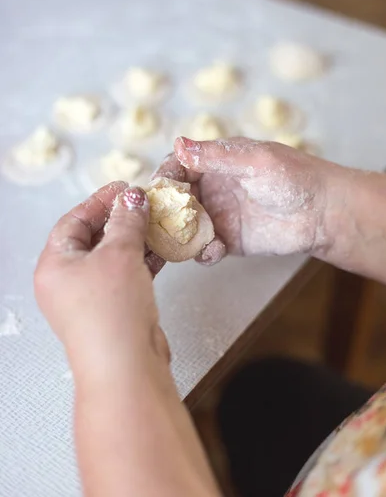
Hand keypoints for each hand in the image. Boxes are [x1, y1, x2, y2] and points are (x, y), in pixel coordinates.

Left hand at [34, 182, 168, 374]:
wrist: (126, 365)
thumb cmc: (111, 310)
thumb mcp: (119, 254)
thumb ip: (127, 221)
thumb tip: (132, 199)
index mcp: (54, 265)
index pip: (74, 221)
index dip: (100, 201)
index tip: (125, 189)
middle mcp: (67, 281)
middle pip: (93, 238)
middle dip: (121, 219)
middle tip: (143, 204)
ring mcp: (90, 297)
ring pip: (113, 257)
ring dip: (136, 239)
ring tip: (157, 222)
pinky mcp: (113, 309)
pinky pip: (126, 275)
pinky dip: (142, 260)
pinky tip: (161, 249)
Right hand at [155, 137, 329, 262]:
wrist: (324, 213)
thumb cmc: (294, 177)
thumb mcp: (255, 161)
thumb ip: (216, 156)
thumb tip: (179, 144)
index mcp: (216, 163)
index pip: (178, 166)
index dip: (165, 177)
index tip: (158, 189)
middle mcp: (212, 188)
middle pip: (176, 199)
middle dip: (166, 210)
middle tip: (161, 222)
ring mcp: (218, 216)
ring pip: (185, 226)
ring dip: (180, 235)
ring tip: (183, 242)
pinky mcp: (228, 240)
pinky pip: (204, 248)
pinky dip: (202, 252)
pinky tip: (214, 251)